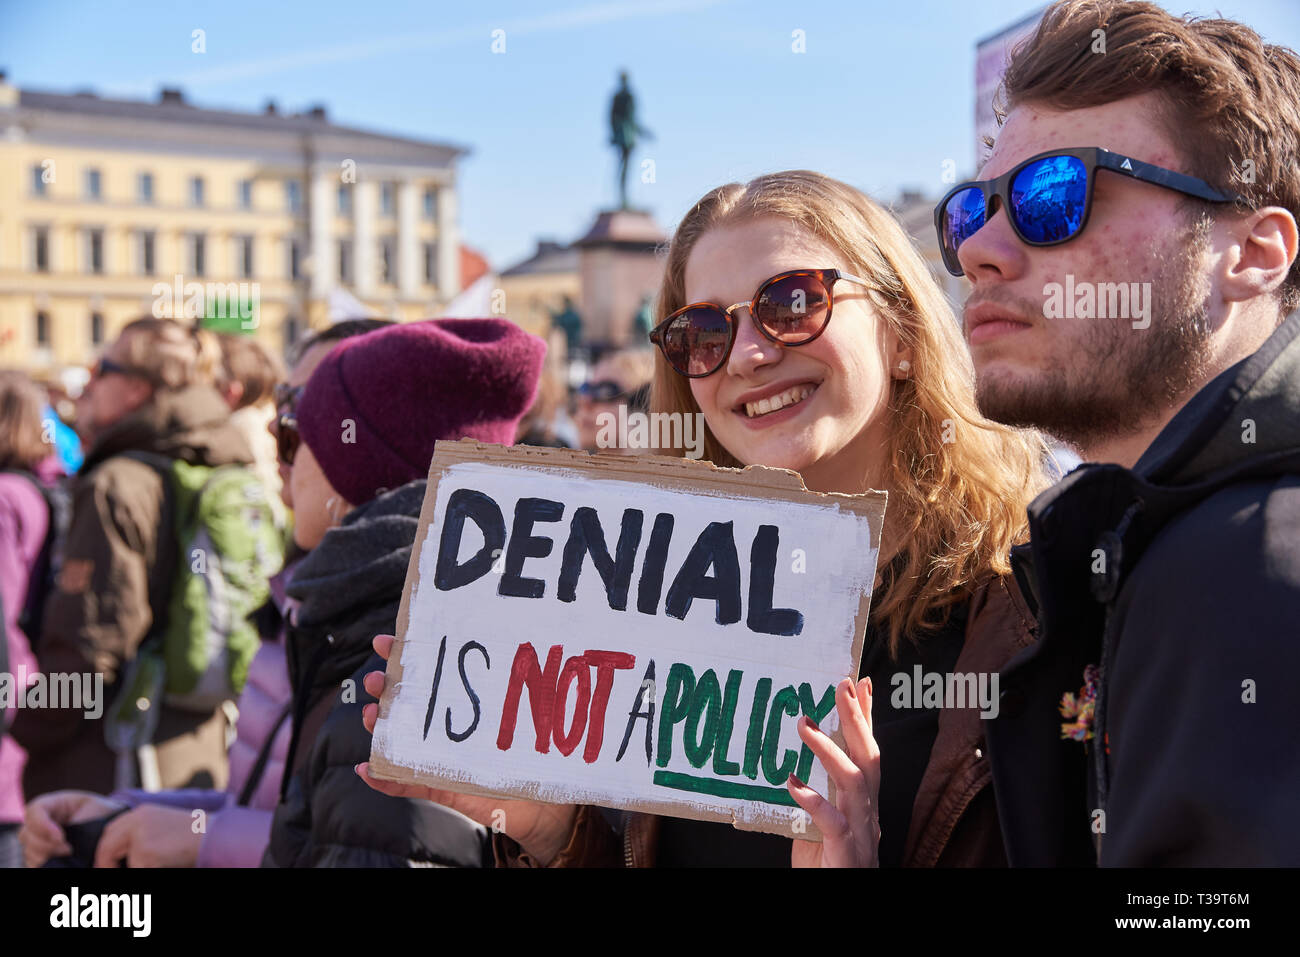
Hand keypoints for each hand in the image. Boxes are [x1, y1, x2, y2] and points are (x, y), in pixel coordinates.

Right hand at [20, 791, 125, 867]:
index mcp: (50, 804)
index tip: (61, 837)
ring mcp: (35, 839)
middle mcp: (37, 822)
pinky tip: (62, 862)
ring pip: (28, 851)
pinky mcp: (38, 855)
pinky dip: (45, 864)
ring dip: (47, 856)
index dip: (43, 825)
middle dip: (46, 845)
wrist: (104, 824)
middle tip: (68, 850)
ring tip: (69, 855)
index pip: (34, 811)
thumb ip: (77, 819)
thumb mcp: (93, 807)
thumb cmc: (98, 812)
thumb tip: (65, 839)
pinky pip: (32, 863)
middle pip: (26, 834)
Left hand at [94, 805, 203, 867]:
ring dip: (127, 868)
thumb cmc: (193, 837)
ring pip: (117, 861)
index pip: (110, 831)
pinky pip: (135, 870)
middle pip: (106, 844)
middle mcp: (137, 820)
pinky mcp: (146, 853)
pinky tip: (161, 866)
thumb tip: (120, 857)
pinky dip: (143, 871)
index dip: (105, 850)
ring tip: (147, 866)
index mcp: (141, 813)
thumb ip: (140, 835)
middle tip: (110, 872)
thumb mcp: (163, 828)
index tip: (108, 865)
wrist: (215, 837)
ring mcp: (140, 836)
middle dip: (104, 862)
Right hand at [357, 634, 578, 865]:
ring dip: (376, 725)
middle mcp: (441, 727)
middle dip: (383, 687)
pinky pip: (403, 783)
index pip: (424, 672)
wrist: (541, 801)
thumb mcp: (517, 719)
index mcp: (457, 702)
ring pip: (395, 737)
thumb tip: (518, 652)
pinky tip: (365, 768)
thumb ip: (509, 695)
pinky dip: (381, 777)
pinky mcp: (437, 787)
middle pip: (402, 702)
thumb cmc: (530, 751)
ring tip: (369, 715)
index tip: (384, 641)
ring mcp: (435, 756)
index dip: (401, 654)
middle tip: (376, 681)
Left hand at [786, 677, 880, 867]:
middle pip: (869, 757)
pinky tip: (793, 784)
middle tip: (841, 685)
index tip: (859, 683)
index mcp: (863, 803)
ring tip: (805, 725)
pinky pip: (834, 823)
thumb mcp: (822, 826)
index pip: (868, 751)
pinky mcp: (846, 853)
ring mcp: (861, 832)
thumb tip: (795, 771)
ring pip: (855, 782)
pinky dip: (815, 801)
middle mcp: (868, 812)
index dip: (866, 717)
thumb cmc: (828, 867)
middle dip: (857, 718)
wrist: (840, 899)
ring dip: (831, 750)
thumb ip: (816, 800)